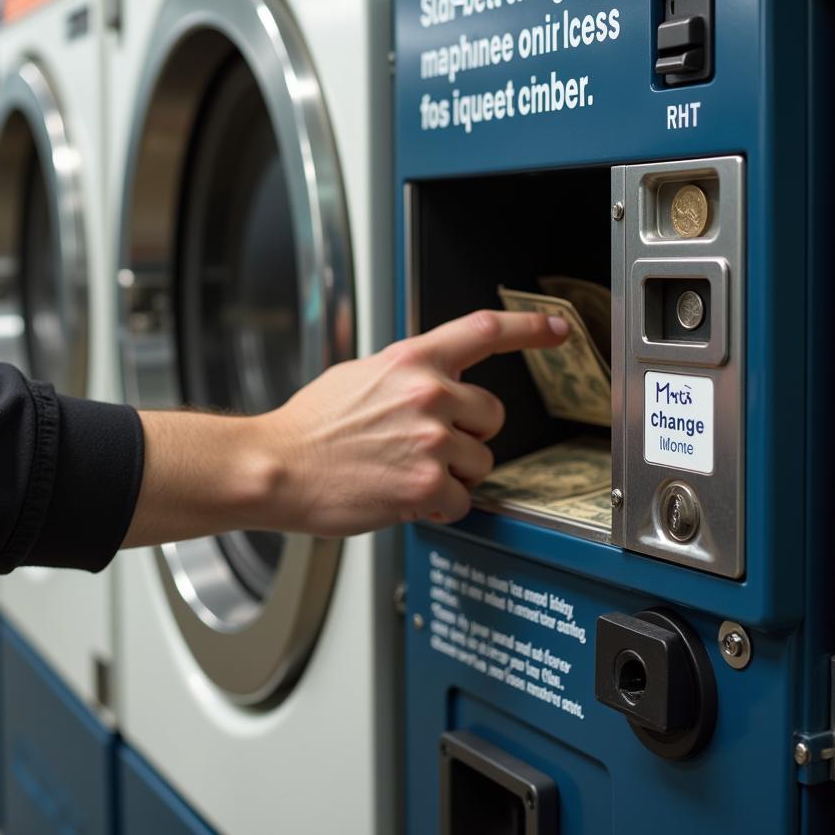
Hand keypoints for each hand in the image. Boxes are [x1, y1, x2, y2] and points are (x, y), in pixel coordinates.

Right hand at [264, 310, 568, 535]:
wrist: (277, 466)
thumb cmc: (310, 427)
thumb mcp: (359, 377)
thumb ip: (405, 376)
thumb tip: (433, 382)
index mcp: (411, 360)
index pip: (484, 331)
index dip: (529, 327)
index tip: (557, 328)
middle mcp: (428, 394)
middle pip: (492, 415)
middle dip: (469, 435)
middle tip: (432, 447)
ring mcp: (430, 439)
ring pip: (481, 462)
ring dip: (454, 475)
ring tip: (408, 474)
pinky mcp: (426, 484)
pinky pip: (462, 500)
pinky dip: (440, 506)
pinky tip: (406, 498)